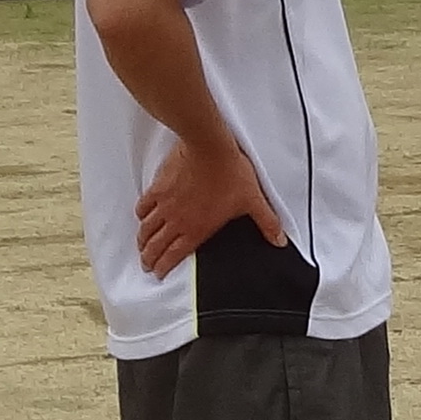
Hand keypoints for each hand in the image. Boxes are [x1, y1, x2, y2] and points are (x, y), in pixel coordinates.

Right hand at [133, 129, 274, 279]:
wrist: (209, 147)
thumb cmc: (229, 172)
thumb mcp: (252, 200)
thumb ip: (266, 222)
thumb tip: (279, 240)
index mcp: (196, 229)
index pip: (174, 255)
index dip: (164, 267)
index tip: (158, 273)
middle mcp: (177, 220)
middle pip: (156, 245)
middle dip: (149, 259)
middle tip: (146, 265)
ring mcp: (165, 203)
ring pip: (147, 228)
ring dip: (142, 241)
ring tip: (141, 246)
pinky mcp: (159, 186)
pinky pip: (144, 205)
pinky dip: (141, 214)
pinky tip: (141, 216)